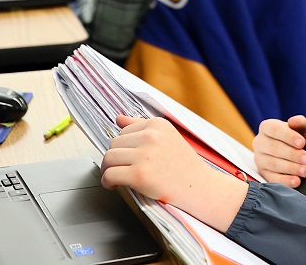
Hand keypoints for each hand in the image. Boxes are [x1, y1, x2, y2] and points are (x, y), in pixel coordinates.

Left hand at [102, 115, 247, 230]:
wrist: (199, 186)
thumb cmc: (182, 164)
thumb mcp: (166, 137)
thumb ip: (142, 127)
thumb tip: (119, 118)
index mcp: (158, 124)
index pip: (124, 131)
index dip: (125, 147)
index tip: (130, 158)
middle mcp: (151, 136)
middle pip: (113, 144)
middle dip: (115, 158)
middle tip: (123, 169)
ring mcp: (144, 155)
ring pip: (108, 158)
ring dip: (108, 169)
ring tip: (117, 176)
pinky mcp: (139, 174)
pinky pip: (109, 175)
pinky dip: (107, 182)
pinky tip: (114, 185)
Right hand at [253, 115, 305, 186]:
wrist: (298, 151)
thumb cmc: (299, 136)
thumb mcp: (303, 127)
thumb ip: (300, 122)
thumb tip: (294, 121)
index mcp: (267, 127)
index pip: (275, 130)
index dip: (289, 136)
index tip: (302, 143)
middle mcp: (259, 142)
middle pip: (274, 148)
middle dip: (293, 154)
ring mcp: (259, 159)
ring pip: (273, 164)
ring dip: (291, 168)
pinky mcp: (262, 173)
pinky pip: (272, 178)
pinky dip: (285, 181)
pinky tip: (296, 181)